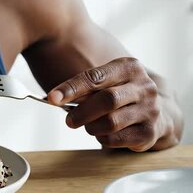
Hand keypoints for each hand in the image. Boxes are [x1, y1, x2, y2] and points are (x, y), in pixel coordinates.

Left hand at [47, 57, 161, 151]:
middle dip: (81, 112)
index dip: (71, 88)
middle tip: (69, 120)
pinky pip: (116, 138)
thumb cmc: (118, 94)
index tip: (52, 98)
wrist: (154, 114)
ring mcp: (150, 110)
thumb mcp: (105, 83)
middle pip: (106, 100)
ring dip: (91, 126)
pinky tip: (102, 134)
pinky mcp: (150, 132)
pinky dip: (102, 138)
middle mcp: (144, 87)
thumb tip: (54, 98)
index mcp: (130, 67)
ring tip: (88, 126)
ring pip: (111, 122)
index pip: (96, 76)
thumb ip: (84, 88)